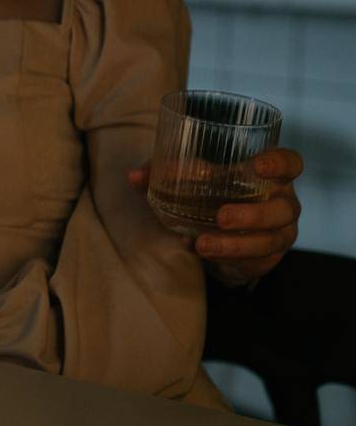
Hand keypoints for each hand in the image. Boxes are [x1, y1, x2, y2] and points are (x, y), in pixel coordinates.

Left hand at [128, 148, 303, 284]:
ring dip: (235, 244)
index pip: (290, 163)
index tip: (258, 165)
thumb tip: (135, 176)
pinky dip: (229, 259)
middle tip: (222, 217)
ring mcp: (280, 233)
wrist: (222, 230)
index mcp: (270, 175)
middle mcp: (282, 203)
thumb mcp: (192, 180)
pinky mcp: (268, 258)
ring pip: (268, 240)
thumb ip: (165, 173)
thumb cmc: (214, 193)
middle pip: (283, 208)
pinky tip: (205, 254)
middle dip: (253, 215)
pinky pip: (256, 262)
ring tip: (202, 244)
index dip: (279, 163)